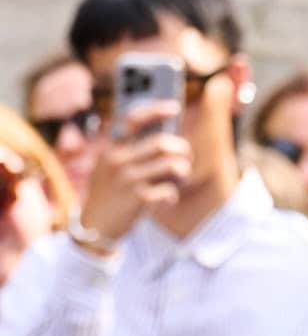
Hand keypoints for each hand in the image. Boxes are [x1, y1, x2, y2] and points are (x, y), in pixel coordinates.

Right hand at [79, 106, 191, 242]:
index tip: (174, 107)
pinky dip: (173, 194)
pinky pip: (169, 189)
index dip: (156, 110)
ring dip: (182, 170)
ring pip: (170, 165)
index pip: (133, 119)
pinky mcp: (137, 199)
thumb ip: (129, 152)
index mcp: (110, 148)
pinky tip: (168, 198)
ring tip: (180, 177)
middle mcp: (117, 159)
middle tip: (185, 155)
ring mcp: (127, 179)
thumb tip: (164, 139)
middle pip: (161, 143)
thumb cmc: (109, 195)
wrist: (94, 228)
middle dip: (180, 148)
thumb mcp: (109, 168)